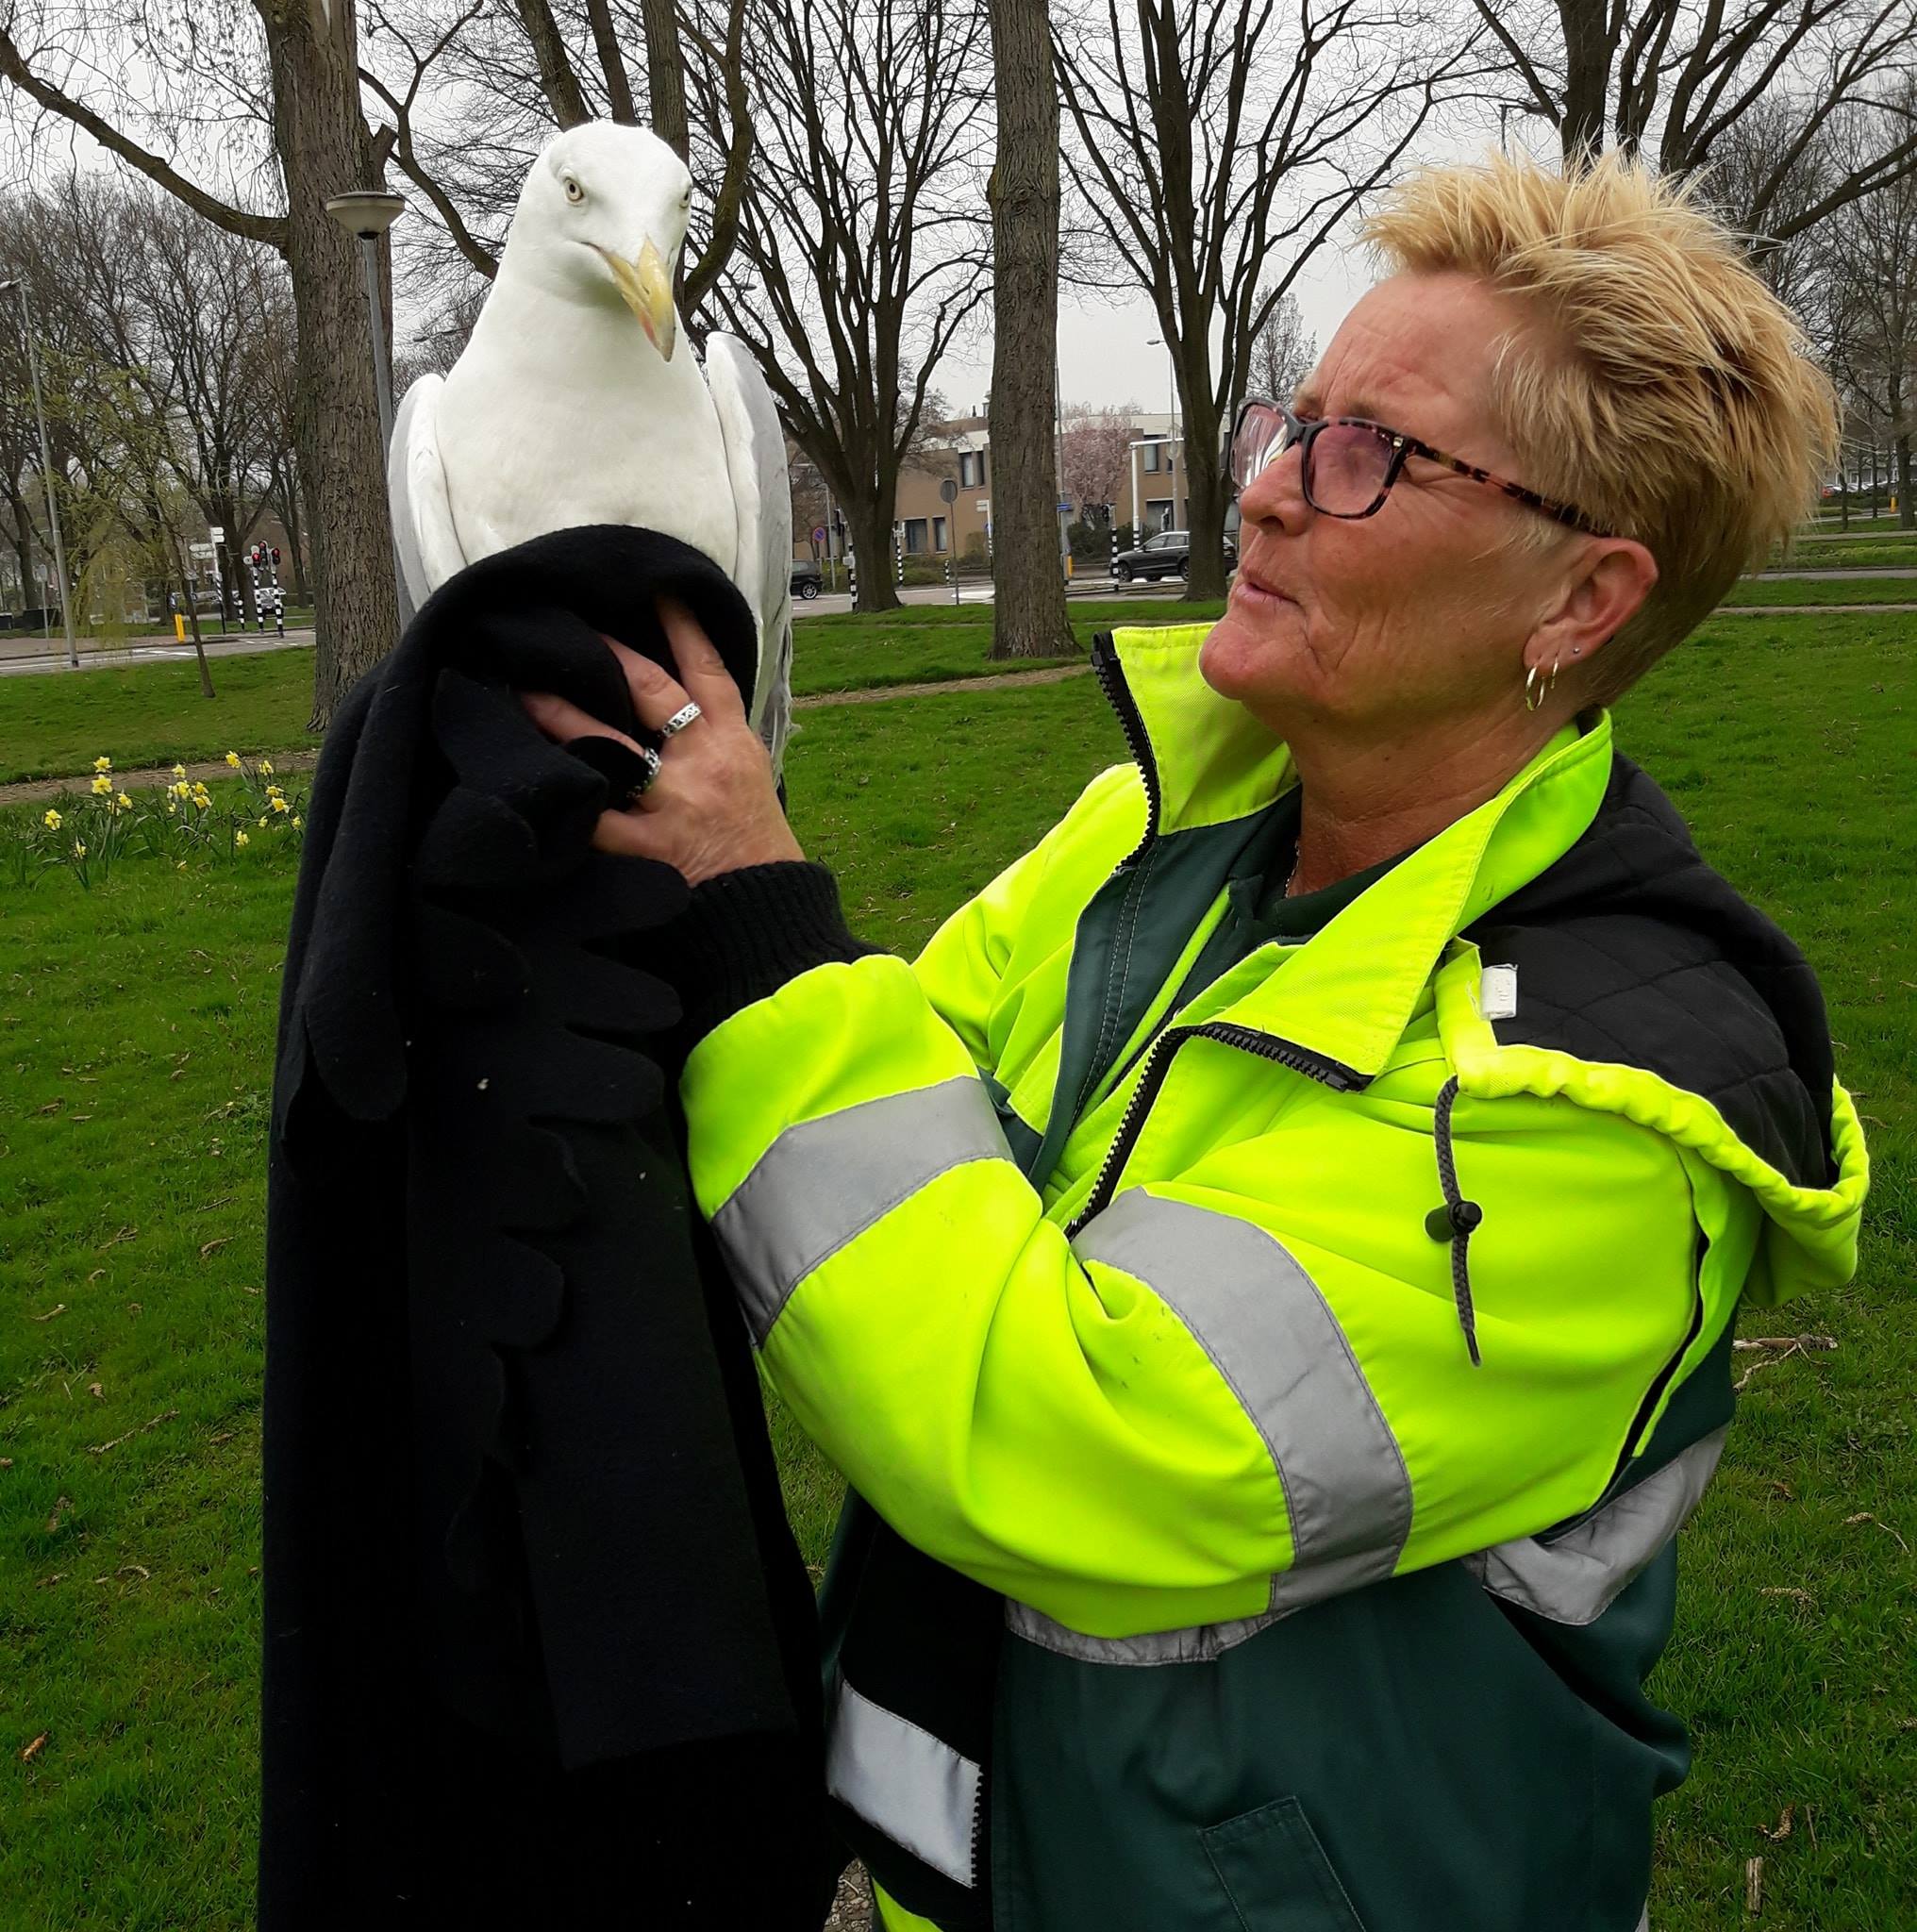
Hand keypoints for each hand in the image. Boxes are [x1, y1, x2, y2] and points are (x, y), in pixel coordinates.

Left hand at [518, 599, 802, 887]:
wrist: (767, 913)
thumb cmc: (757, 846)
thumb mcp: (752, 778)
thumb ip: (716, 739)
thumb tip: (679, 704)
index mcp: (733, 743)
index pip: (709, 671)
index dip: (683, 627)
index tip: (657, 590)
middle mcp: (702, 764)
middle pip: (650, 690)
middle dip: (607, 655)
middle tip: (566, 628)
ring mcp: (672, 804)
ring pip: (610, 745)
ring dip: (562, 716)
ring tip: (522, 692)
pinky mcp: (647, 848)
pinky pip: (595, 817)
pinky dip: (567, 797)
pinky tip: (531, 778)